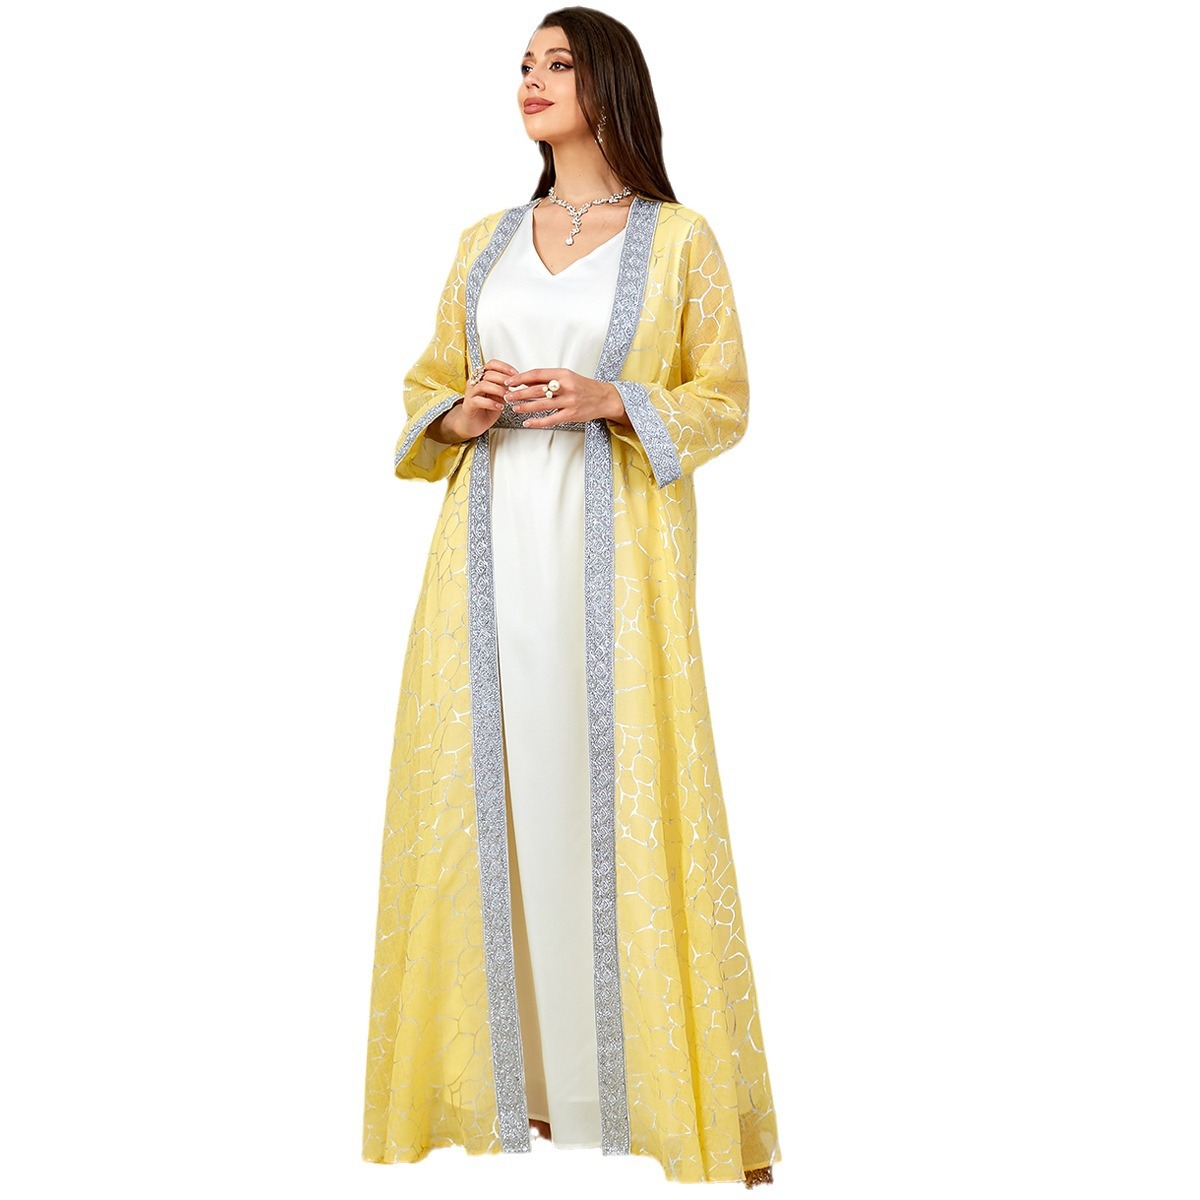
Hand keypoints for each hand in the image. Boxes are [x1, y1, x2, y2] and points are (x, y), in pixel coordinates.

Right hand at [432, 359, 516, 441]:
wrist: (474, 425)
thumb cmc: (486, 410)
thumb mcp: (500, 397)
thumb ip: (505, 388)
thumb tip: (517, 381)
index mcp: (482, 378)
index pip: (491, 364)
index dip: (504, 367)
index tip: (515, 373)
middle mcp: (475, 383)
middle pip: (488, 374)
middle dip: (503, 379)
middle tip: (513, 386)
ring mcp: (470, 394)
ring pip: (483, 385)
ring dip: (498, 390)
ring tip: (507, 397)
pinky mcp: (468, 405)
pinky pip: (478, 400)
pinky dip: (491, 403)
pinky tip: (500, 407)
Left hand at [502, 367, 626, 427]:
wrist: (604, 398)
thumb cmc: (583, 386)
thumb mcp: (567, 377)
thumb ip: (548, 379)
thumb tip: (526, 382)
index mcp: (563, 374)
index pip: (537, 374)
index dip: (521, 378)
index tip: (509, 381)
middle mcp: (566, 387)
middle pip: (537, 390)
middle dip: (519, 393)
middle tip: (507, 396)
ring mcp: (569, 402)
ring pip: (542, 404)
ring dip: (525, 407)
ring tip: (514, 408)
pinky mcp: (571, 415)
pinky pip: (550, 419)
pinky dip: (537, 421)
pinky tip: (527, 422)